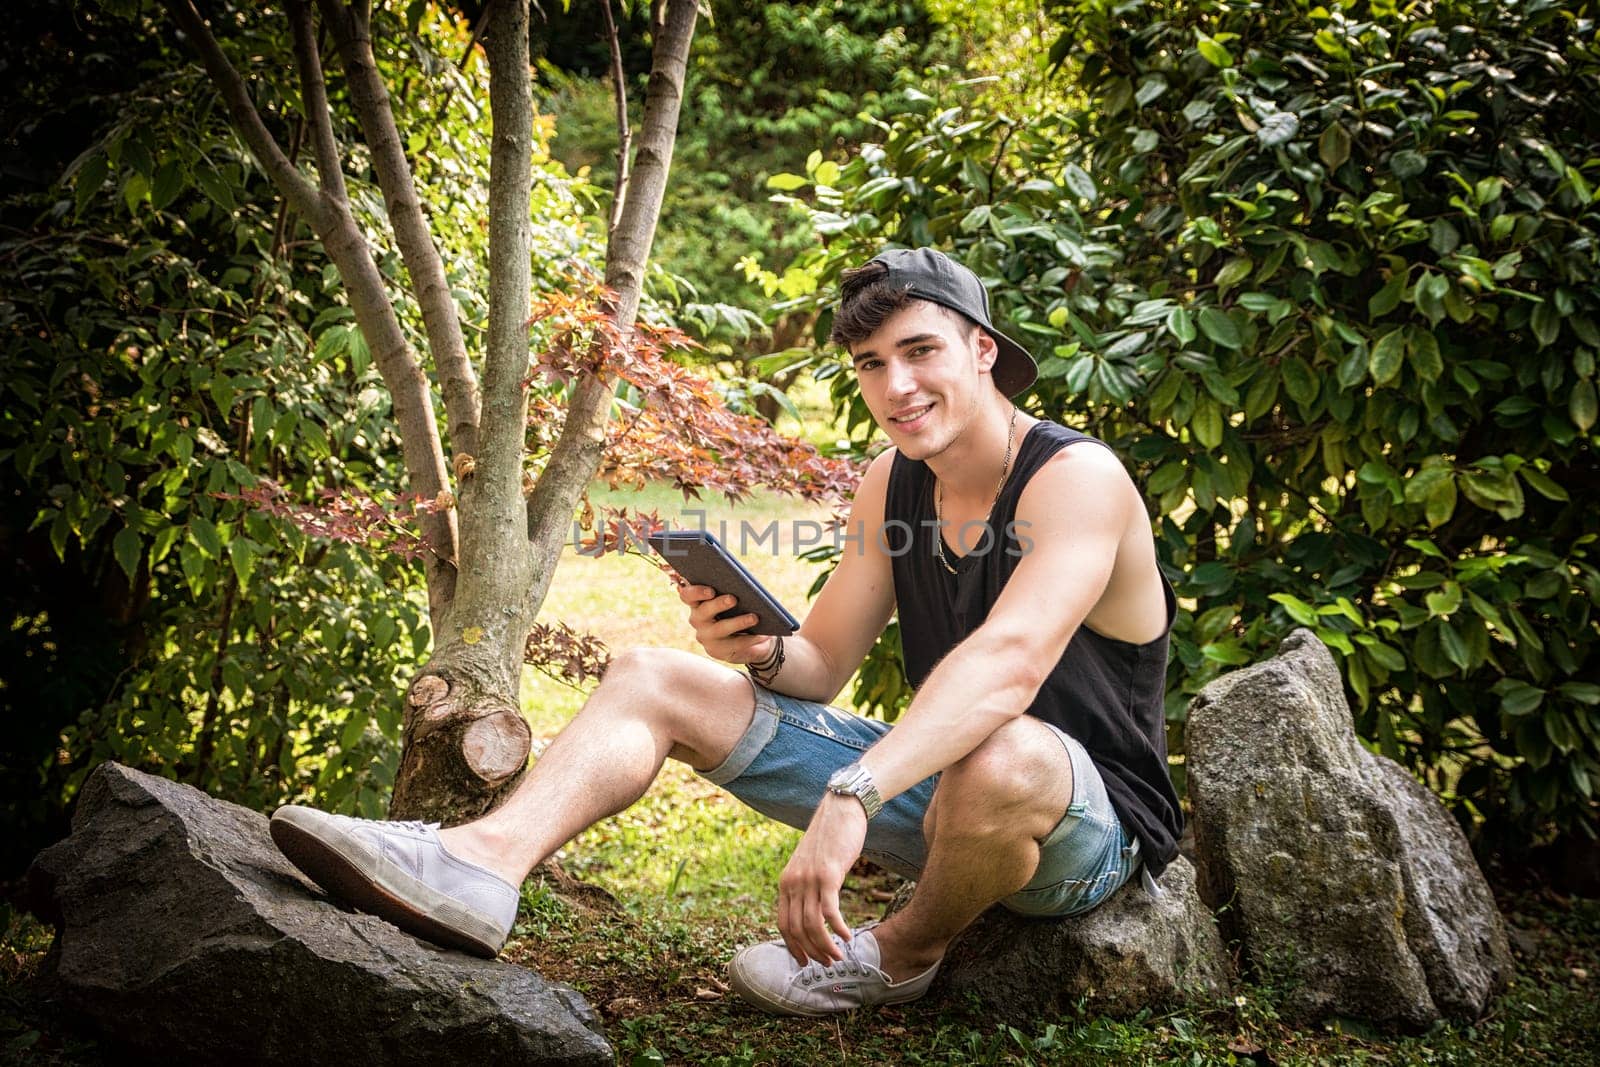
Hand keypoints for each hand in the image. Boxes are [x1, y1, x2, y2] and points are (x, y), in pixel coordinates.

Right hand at [674, 574, 773, 664]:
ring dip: (738, 622)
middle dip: (718, 604)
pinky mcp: (717, 651)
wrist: (749, 639)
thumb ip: (733, 590)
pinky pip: (734, 644)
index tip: (711, 590)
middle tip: (734, 599)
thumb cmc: (741, 611)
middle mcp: (697, 619)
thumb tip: (744, 585)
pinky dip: (750, 639)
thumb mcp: (735, 600)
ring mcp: (705, 637)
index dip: (696, 592)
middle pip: (703, 611)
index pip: (688, 595)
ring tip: (754, 617)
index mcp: (698, 602)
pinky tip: (763, 634)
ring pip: (719, 629)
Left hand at [777, 793, 867, 965]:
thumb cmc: (829, 838)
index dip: (794, 947)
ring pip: (812, 925)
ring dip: (825, 946)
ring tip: (838, 956)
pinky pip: (829, 911)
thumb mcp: (809, 865)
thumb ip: (806, 886)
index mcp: (785, 883)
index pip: (783, 925)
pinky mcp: (828, 875)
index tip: (805, 961)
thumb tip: (813, 912)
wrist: (840, 809)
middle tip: (827, 963)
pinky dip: (837, 929)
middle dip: (812, 952)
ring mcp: (809, 879)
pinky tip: (847, 937)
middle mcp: (793, 883)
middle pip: (797, 930)